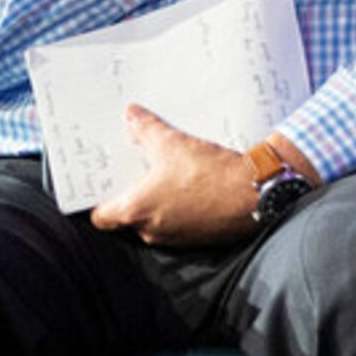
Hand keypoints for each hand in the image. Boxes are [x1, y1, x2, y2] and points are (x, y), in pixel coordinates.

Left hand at [88, 105, 257, 246]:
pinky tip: (192, 188)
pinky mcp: (196, 239)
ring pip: (153, 221)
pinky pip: (177, 225)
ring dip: (157, 203)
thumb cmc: (211, 174)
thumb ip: (147, 130)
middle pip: (127, 217)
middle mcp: (150, 230)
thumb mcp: (174, 143)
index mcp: (136, 210)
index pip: (100, 216)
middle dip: (132, 195)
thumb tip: (131, 116)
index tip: (106, 183)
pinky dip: (179, 210)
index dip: (100, 199)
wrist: (255, 194)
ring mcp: (173, 238)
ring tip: (169, 175)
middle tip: (139, 170)